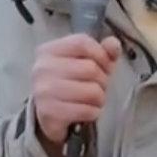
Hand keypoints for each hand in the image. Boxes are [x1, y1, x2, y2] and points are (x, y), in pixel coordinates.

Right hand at [31, 34, 122, 156]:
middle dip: (103, 80)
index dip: (101, 54)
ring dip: (100, 98)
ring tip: (93, 100)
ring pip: (92, 91)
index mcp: (48, 50)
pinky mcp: (49, 112)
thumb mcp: (87, 63)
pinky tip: (88, 111)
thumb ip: (103, 52)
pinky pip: (86, 110)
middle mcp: (42, 68)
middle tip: (99, 87)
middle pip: (90, 68)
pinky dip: (93, 112)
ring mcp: (43, 90)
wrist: (49, 114)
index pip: (81, 43)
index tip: (105, 66)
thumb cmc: (71, 83)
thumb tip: (114, 44)